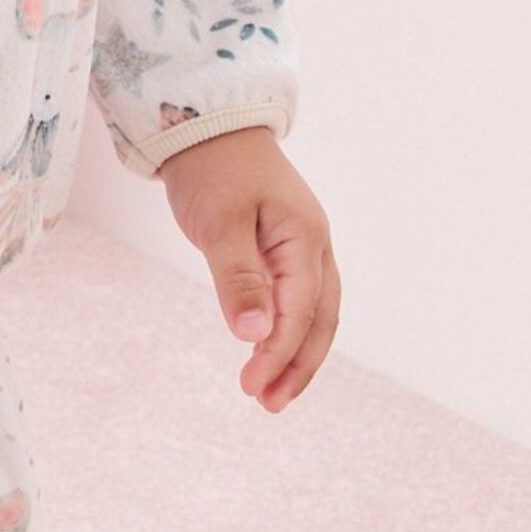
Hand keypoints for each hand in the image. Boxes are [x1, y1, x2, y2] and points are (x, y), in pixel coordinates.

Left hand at [160, 126, 338, 411]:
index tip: (251, 387)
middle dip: (297, 366)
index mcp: (304, 237)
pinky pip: (299, 299)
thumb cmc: (212, 170)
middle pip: (321, 319)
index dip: (279, 354)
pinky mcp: (286, 249)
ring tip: (270, 395)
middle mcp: (314, 245)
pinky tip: (268, 354)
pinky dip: (289, 331)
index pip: (301, 310)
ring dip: (296, 355)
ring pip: (315, 313)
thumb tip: (255, 336)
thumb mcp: (219, 224)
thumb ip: (239, 279)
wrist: (209, 126)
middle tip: (267, 405)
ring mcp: (304, 247)